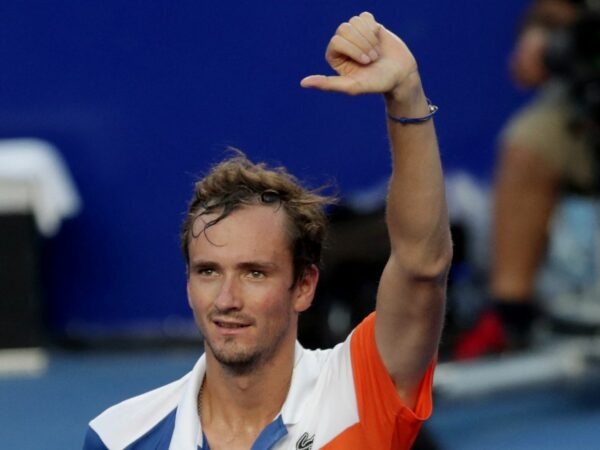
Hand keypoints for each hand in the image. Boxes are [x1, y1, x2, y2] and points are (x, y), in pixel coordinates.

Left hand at [301, 12, 420, 101]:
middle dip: (362, 44)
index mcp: (335, 56)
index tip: (366, 62)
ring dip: (369, 38)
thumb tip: (303, 83)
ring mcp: (355, 34)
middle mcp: (343, 44)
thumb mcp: (352, 87)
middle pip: (344, 29)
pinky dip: (374, 28)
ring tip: (376, 53)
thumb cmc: (376, 83)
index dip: (353, 49)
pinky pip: (365, 16)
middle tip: (372, 59)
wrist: (401, 75)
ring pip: (355, 22)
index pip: (336, 40)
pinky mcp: (368, 25)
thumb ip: (327, 84)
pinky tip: (378, 39)